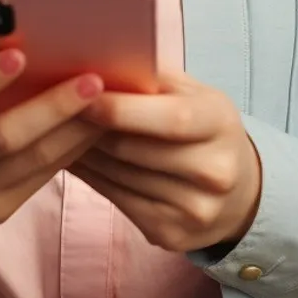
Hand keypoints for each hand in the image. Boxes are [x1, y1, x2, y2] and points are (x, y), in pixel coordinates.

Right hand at [0, 49, 104, 242]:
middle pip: (2, 138)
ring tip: (109, 102)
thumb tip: (28, 50)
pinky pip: (40, 178)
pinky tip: (95, 126)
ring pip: (32, 162)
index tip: (20, 53)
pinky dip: (70, 150)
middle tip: (92, 81)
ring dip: (76, 131)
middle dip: (52, 108)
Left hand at [67, 68, 261, 253]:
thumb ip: (153, 78)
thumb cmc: (204, 127)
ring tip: (59, 130)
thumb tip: (101, 63)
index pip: (169, 118)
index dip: (121, 109)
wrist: (240, 192)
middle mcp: (213, 171)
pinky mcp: (170, 234)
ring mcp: (194, 209)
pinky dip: (91, 177)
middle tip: (57, 108)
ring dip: (83, 153)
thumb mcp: (193, 92)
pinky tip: (74, 157)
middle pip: (134, 150)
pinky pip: (117, 200)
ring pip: (119, 177)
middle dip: (90, 129)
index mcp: (220, 123)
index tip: (82, 95)